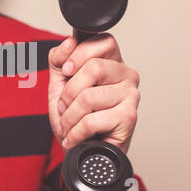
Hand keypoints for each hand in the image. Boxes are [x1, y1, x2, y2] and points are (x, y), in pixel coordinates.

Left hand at [48, 34, 140, 153]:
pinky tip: (75, 137)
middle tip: (64, 106)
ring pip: (88, 97)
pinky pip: (91, 120)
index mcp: (111, 61)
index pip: (102, 40)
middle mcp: (126, 75)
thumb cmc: (75, 115)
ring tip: (69, 125)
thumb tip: (69, 42)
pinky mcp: (129, 118)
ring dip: (69, 117)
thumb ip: (59, 59)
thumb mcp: (59, 82)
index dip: (78, 55)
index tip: (66, 71)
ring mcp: (131, 96)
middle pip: (93, 67)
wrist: (82, 150)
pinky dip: (75, 132)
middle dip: (68, 92)